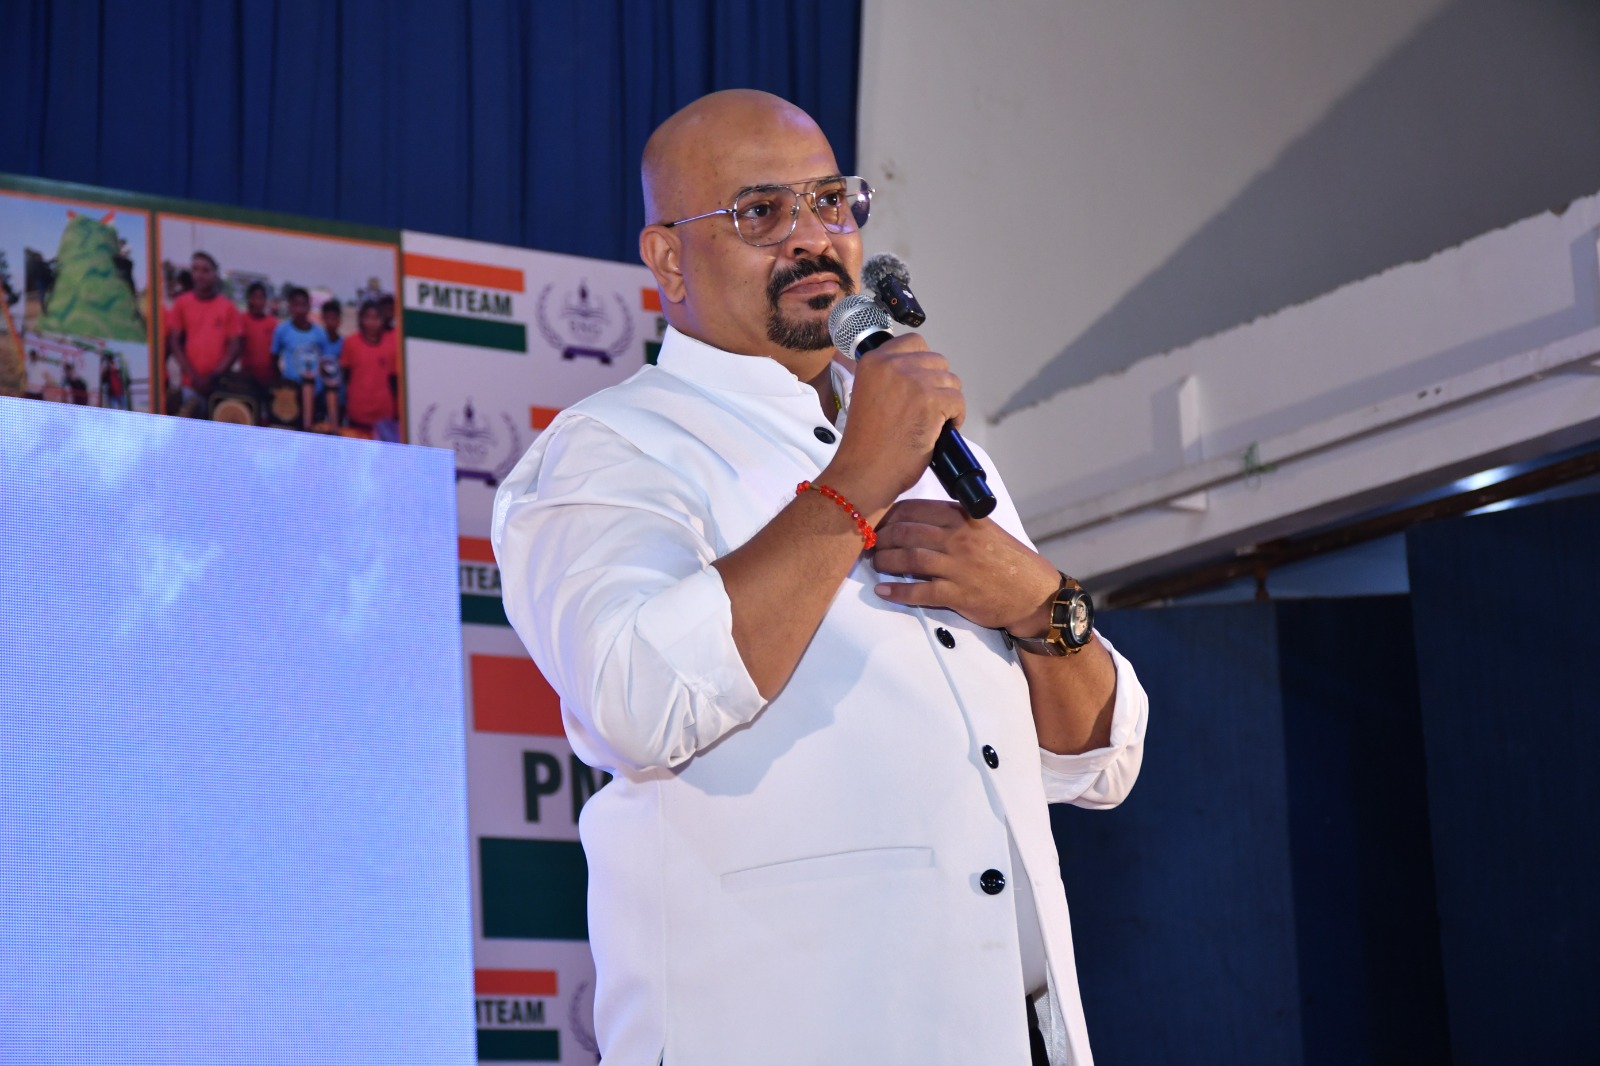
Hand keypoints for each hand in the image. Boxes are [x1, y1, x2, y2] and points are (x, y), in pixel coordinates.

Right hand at [818, 334, 964, 519]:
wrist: (864, 472)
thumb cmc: (866, 444)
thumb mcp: (868, 393)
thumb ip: (890, 377)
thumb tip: (922, 372)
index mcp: (873, 360)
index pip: (915, 343)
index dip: (923, 366)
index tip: (920, 386)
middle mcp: (892, 364)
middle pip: (937, 361)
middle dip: (937, 385)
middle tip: (926, 410)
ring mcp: (913, 381)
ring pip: (951, 381)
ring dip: (947, 403)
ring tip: (930, 423)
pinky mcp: (930, 400)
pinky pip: (958, 401)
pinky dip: (955, 418)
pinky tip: (937, 432)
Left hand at [871, 499, 1059, 632]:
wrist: (1035, 593)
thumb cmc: (1009, 562)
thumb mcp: (984, 529)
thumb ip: (955, 520)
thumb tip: (918, 518)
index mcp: (964, 519)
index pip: (916, 509)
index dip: (890, 515)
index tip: (876, 520)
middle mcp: (959, 539)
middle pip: (907, 532)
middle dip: (881, 537)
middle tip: (867, 542)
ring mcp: (958, 567)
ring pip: (910, 559)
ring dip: (885, 561)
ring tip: (874, 562)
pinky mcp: (958, 594)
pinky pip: (920, 591)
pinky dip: (898, 591)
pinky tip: (883, 590)